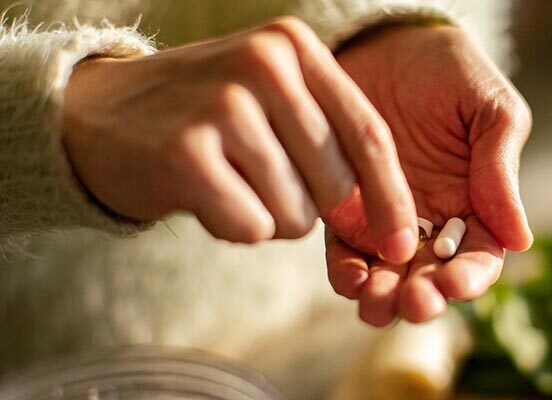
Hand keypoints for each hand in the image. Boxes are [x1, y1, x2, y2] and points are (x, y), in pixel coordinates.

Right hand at [62, 17, 419, 259]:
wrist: (95, 116)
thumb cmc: (203, 117)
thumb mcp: (270, 97)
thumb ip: (330, 137)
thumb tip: (388, 219)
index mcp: (294, 47)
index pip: (370, 134)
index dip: (392, 198)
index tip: (402, 244)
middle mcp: (264, 65)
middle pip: (336, 184)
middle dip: (308, 205)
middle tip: (258, 179)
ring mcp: (225, 106)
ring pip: (295, 213)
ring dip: (266, 216)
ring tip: (226, 179)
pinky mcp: (187, 153)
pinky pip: (250, 228)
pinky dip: (231, 226)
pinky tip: (202, 194)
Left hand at [327, 25, 532, 325]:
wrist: (386, 40)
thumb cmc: (449, 69)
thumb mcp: (490, 109)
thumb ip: (501, 168)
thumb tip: (521, 240)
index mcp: (477, 204)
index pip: (479, 258)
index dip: (470, 278)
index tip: (454, 284)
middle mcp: (433, 221)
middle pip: (432, 278)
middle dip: (423, 298)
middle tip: (412, 302)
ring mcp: (386, 217)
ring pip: (388, 275)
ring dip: (383, 298)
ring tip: (375, 302)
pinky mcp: (344, 207)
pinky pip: (344, 250)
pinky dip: (346, 272)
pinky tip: (348, 277)